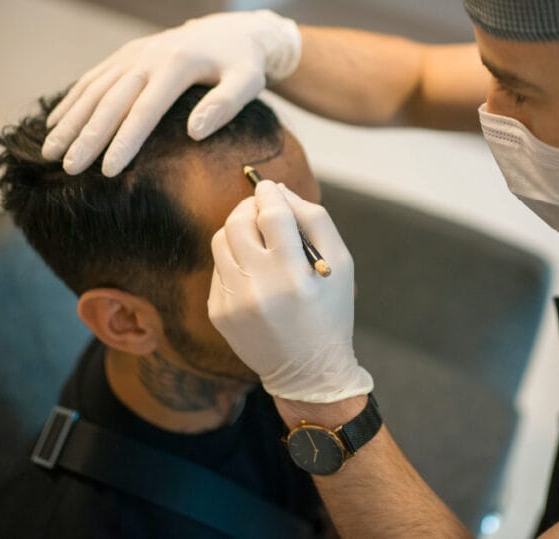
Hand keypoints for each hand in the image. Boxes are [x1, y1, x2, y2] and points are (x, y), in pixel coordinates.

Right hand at [42, 10, 300, 175]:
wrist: (232, 31)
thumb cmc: (243, 64)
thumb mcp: (248, 81)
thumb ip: (226, 105)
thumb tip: (194, 132)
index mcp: (177, 65)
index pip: (145, 110)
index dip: (124, 141)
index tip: (107, 171)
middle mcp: (149, 57)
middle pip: (111, 101)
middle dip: (87, 136)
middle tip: (67, 168)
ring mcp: (133, 54)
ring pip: (94, 89)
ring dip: (69, 120)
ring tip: (50, 152)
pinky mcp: (125, 55)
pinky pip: (92, 78)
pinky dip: (71, 100)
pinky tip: (54, 123)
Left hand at [208, 181, 373, 402]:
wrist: (307, 371)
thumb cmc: (330, 312)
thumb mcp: (340, 264)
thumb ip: (314, 220)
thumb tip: (280, 190)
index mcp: (293, 275)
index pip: (271, 214)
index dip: (268, 193)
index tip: (268, 186)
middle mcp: (258, 288)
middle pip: (238, 223)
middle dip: (249, 206)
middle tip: (261, 207)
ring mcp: (233, 302)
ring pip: (221, 241)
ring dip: (237, 229)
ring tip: (256, 236)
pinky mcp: (218, 312)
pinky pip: (218, 268)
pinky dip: (234, 259)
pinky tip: (254, 271)